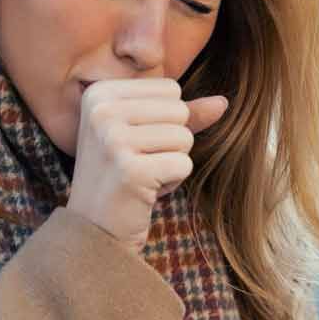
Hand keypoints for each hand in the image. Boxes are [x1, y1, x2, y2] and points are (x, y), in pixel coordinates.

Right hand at [66, 78, 227, 252]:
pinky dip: (173, 181)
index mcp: (99, 93)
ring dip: (171, 162)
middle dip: (170, 142)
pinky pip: (184, 164)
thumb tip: (223, 101)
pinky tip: (146, 191)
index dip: (163, 121)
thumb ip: (182, 114)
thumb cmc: (122, 177)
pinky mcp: (130, 170)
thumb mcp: (144, 134)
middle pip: (179, 111)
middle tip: (138, 163)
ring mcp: (113, 140)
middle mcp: (101, 111)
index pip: (170, 89)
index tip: (133, 144)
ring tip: (142, 176)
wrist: (95, 230)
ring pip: (184, 137)